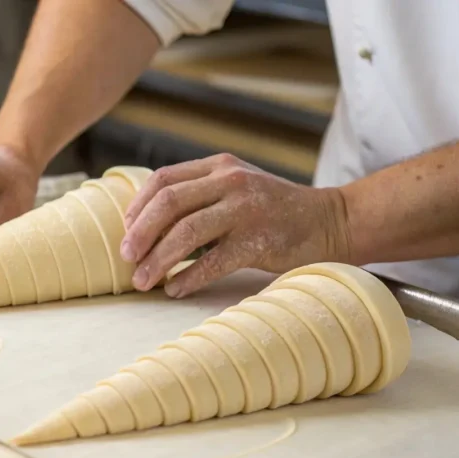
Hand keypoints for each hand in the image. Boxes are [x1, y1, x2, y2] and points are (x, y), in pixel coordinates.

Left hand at [120, 154, 351, 297]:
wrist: (332, 221)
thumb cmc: (274, 211)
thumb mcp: (236, 187)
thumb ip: (199, 195)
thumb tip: (145, 226)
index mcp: (219, 166)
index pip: (163, 180)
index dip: (137, 208)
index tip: (126, 233)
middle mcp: (230, 182)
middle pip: (168, 204)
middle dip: (140, 234)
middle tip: (127, 259)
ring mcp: (246, 209)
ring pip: (186, 233)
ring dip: (158, 261)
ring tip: (143, 282)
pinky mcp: (260, 240)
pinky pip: (213, 262)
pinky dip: (189, 277)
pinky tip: (175, 289)